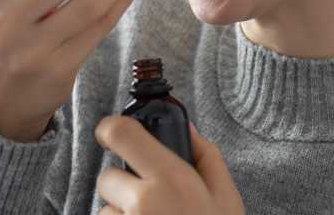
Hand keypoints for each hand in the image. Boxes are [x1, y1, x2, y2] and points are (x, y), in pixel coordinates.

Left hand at [95, 115, 244, 214]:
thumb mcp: (227, 200)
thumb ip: (208, 158)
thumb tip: (188, 129)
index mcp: (172, 179)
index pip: (121, 134)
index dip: (111, 128)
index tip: (112, 132)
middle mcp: (142, 202)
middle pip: (107, 177)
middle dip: (124, 185)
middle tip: (151, 201)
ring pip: (106, 210)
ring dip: (122, 214)